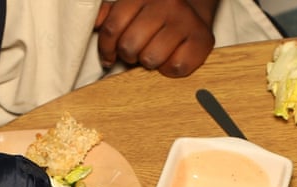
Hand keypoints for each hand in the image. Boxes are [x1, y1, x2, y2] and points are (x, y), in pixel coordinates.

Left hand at [95, 0, 217, 75]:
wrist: (195, 10)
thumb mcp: (132, 6)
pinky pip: (176, 68)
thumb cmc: (158, 13)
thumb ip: (111, 14)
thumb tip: (94, 24)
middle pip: (130, 46)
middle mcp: (166, 4)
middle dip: (129, 55)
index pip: (113, 27)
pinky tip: (170, 58)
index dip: (106, 48)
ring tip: (154, 54)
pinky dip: (170, 69)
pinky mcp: (202, 41)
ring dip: (149, 63)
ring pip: (151, 59)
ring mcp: (185, 22)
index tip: (108, 57)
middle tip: (135, 54)